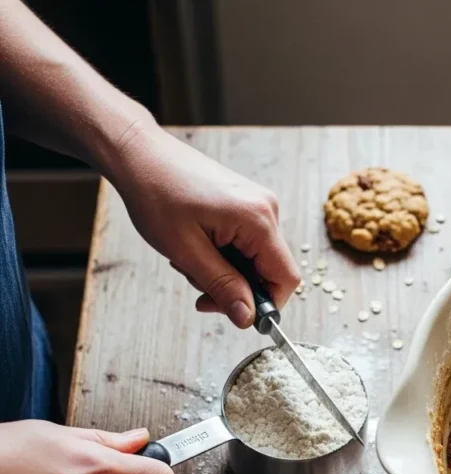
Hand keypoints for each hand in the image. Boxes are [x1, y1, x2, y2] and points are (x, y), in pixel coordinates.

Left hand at [109, 123, 300, 328]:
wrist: (140, 154)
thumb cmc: (157, 193)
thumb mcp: (187, 252)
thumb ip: (223, 287)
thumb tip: (248, 319)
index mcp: (257, 219)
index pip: (286, 278)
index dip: (266, 304)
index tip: (235, 313)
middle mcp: (265, 209)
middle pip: (269, 271)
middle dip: (236, 287)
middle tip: (198, 286)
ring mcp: (256, 205)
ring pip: (254, 260)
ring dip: (224, 272)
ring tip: (189, 258)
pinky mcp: (244, 204)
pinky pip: (245, 244)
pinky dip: (222, 255)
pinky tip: (196, 245)